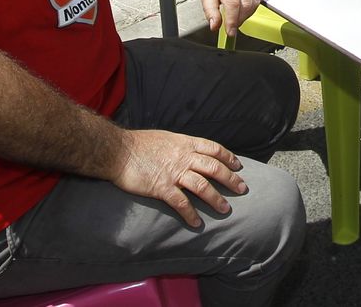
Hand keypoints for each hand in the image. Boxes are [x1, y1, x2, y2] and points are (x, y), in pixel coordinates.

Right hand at [111, 128, 245, 227]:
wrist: (118, 150)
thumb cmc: (139, 143)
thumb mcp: (166, 137)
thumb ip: (180, 145)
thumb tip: (190, 151)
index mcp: (185, 143)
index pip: (214, 149)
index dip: (228, 157)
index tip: (238, 166)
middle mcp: (184, 157)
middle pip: (214, 168)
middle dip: (230, 179)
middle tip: (242, 189)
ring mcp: (174, 173)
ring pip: (202, 187)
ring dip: (216, 199)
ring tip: (225, 209)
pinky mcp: (162, 188)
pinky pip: (181, 203)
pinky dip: (191, 214)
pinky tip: (197, 223)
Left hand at [196, 0, 266, 35]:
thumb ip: (210, 11)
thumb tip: (216, 26)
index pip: (233, 4)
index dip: (233, 20)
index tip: (231, 31)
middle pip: (246, 5)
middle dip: (240, 19)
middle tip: (233, 22)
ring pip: (255, 2)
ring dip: (247, 12)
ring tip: (237, 11)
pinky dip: (255, 2)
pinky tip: (246, 1)